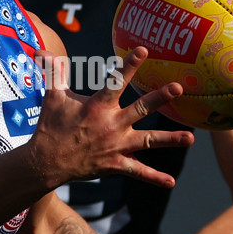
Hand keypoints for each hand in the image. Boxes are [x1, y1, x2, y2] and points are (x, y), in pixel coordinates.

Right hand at [30, 47, 193, 189]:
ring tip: (191, 138)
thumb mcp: (52, 97)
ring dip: (170, 139)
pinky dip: (154, 178)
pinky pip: (138, 172)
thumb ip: (54, 72)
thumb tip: (42, 51)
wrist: (47, 162)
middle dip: (159, 98)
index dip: (129, 66)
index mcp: (97, 107)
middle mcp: (111, 125)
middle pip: (140, 109)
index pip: (115, 82)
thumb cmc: (51, 126)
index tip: (143, 51)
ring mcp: (116, 146)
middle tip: (177, 87)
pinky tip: (171, 182)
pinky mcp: (115, 165)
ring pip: (148, 141)